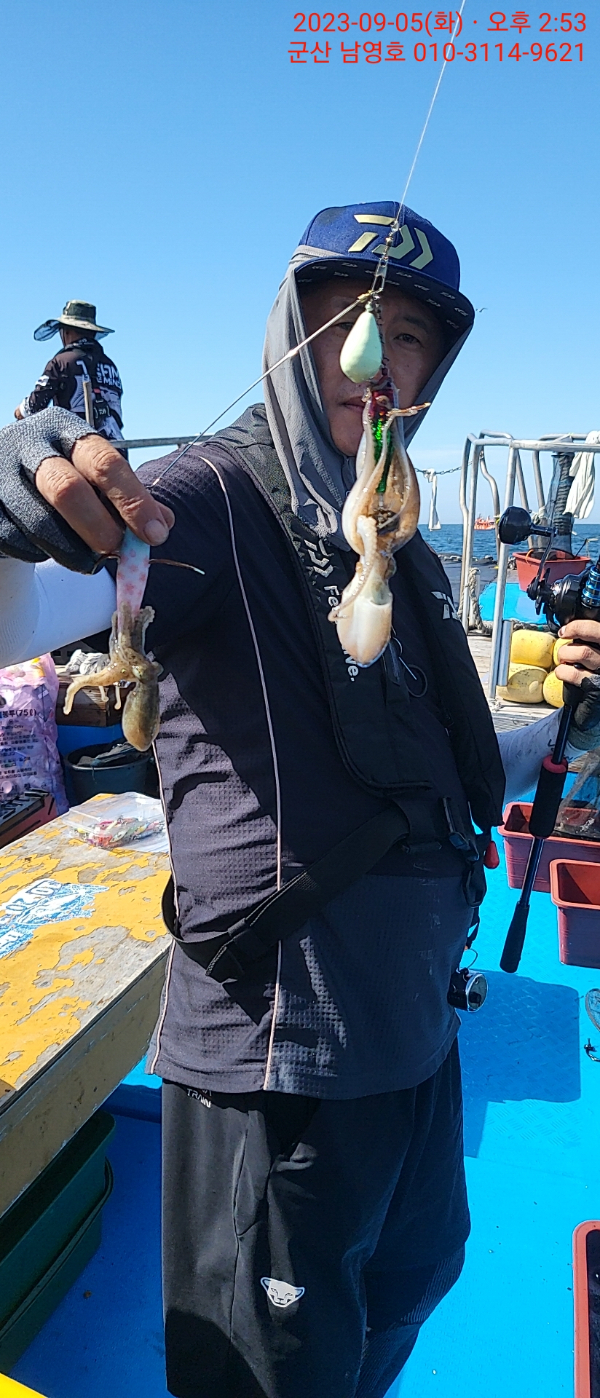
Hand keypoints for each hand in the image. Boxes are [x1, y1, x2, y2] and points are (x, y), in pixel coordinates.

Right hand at [0, 407, 173, 572]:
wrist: (3, 482)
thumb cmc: (60, 479)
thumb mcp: (95, 478)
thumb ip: (130, 499)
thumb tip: (162, 524)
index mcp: (67, 431)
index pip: (105, 463)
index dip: (134, 501)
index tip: (155, 534)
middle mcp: (30, 444)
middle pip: (68, 490)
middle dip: (99, 528)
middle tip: (116, 551)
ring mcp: (0, 473)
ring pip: (41, 523)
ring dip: (71, 550)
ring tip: (83, 556)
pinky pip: (17, 540)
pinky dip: (40, 553)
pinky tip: (47, 548)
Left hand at [555, 621, 599, 731]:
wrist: (594, 710)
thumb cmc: (593, 680)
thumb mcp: (594, 658)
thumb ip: (588, 643)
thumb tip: (570, 629)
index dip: (581, 624)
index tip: (567, 629)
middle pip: (597, 632)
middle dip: (576, 630)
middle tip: (564, 636)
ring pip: (583, 651)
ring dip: (566, 653)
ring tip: (563, 659)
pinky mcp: (597, 688)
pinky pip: (574, 673)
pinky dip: (562, 671)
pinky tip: (562, 673)